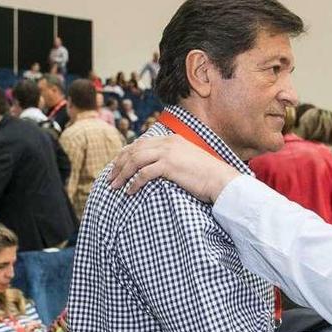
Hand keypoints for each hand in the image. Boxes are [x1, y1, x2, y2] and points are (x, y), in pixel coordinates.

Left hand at [107, 135, 239, 201]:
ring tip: (114, 186)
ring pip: (135, 160)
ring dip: (122, 174)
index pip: (141, 143)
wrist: (221, 180)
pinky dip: (134, 183)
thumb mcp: (189, 161)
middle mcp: (168, 142)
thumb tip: (159, 169)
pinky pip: (143, 174)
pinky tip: (129, 192)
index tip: (117, 166)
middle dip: (119, 164)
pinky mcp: (169, 166)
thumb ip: (174, 159)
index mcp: (172, 139)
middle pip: (134, 150)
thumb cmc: (208, 176)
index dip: (125, 154)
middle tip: (110, 178)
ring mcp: (168, 153)